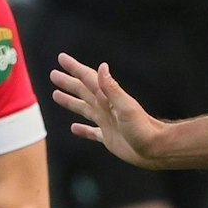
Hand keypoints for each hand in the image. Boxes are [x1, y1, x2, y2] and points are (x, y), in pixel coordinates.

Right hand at [51, 53, 169, 167]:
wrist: (154, 149)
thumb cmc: (143, 128)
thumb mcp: (125, 106)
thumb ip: (112, 88)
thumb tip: (102, 66)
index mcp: (107, 98)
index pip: (87, 79)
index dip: (74, 68)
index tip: (62, 59)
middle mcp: (105, 108)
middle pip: (82, 92)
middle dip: (68, 82)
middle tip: (53, 74)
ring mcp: (106, 122)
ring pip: (83, 109)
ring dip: (71, 101)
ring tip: (56, 95)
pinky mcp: (108, 137)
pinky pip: (91, 132)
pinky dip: (82, 129)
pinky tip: (74, 128)